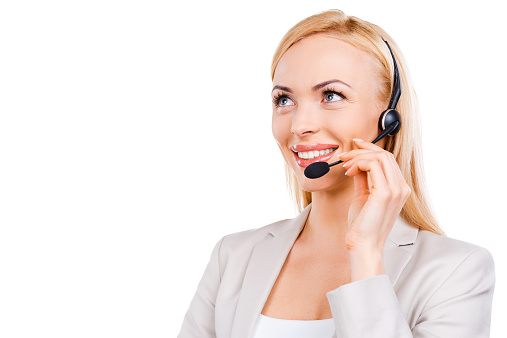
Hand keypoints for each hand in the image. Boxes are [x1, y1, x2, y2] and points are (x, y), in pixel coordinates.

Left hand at [339, 138, 410, 255]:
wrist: (363, 245)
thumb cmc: (362, 225)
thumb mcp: (363, 196)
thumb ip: (363, 179)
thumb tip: (356, 164)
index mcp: (398, 189)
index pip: (387, 160)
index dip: (370, 148)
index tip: (355, 144)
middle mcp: (401, 188)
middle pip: (384, 155)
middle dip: (362, 150)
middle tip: (344, 155)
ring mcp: (396, 190)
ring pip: (380, 157)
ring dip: (358, 156)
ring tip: (344, 165)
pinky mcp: (386, 193)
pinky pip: (373, 165)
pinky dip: (358, 164)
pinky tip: (349, 172)